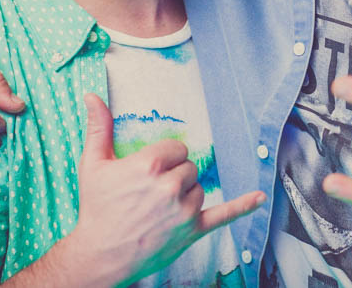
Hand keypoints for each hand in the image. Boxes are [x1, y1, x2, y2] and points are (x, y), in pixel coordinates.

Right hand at [69, 94, 264, 285]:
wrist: (99, 254)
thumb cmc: (96, 209)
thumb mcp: (93, 164)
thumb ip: (98, 128)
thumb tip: (92, 96)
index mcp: (149, 165)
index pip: (176, 148)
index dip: (165, 158)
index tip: (151, 170)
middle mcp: (169, 186)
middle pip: (189, 166)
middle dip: (174, 176)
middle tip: (151, 191)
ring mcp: (183, 210)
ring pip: (199, 188)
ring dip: (186, 193)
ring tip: (160, 207)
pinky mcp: (192, 231)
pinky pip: (223, 214)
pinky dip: (243, 206)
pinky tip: (259, 197)